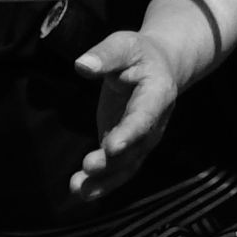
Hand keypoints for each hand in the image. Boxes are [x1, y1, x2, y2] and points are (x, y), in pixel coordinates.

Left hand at [69, 29, 187, 200]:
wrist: (158, 68)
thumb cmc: (138, 54)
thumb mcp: (124, 45)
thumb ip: (105, 56)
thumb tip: (81, 66)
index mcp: (157, 96)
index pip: (143, 118)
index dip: (129, 133)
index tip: (111, 146)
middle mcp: (153, 125)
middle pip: (134, 149)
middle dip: (112, 162)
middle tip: (88, 167)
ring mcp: (141, 141)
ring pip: (125, 166)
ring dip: (103, 181)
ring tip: (78, 190)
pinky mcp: (126, 148)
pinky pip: (116, 170)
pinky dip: (99, 183)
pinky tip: (79, 191)